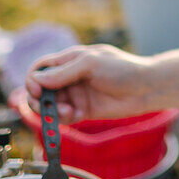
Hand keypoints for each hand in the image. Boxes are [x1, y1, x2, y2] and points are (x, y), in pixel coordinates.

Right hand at [24, 44, 153, 122]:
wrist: (145, 88)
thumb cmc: (123, 69)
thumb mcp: (91, 64)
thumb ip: (64, 72)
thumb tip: (38, 80)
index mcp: (70, 59)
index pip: (40, 68)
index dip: (33, 79)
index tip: (38, 91)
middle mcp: (69, 77)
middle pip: (41, 89)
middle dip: (39, 99)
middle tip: (46, 106)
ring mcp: (76, 94)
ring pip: (50, 106)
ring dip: (51, 111)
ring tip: (66, 112)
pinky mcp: (83, 111)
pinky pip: (64, 117)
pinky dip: (63, 119)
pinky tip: (76, 115)